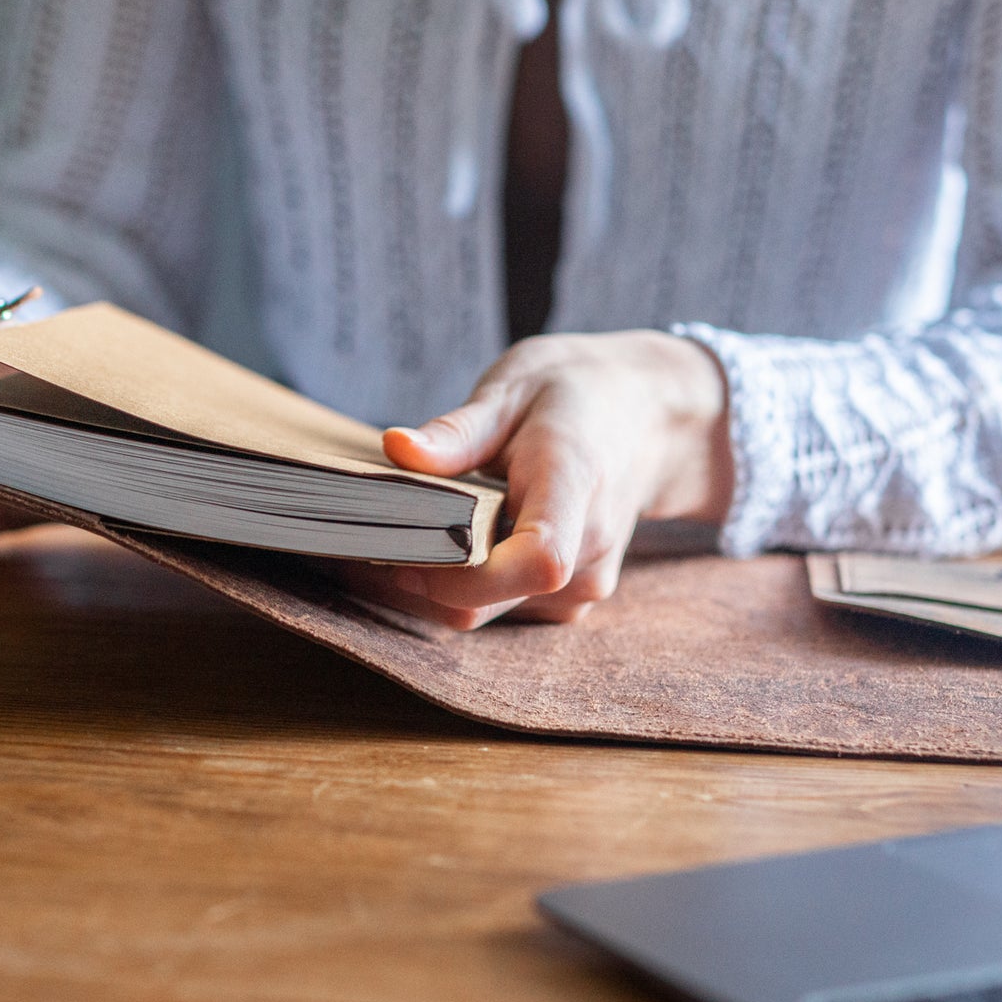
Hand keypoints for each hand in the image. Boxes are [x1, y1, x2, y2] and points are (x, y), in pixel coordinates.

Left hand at [346, 330, 733, 629]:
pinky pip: (494, 611)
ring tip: (391, 530)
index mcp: (575, 487)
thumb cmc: (576, 396)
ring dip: (424, 584)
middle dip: (408, 576)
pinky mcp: (566, 600)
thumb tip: (396, 447)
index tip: (397, 548)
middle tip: (352, 532)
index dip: (464, 572)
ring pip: (478, 613)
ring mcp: (581, 584)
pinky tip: (433, 543)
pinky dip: (452, 586)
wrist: (649, 419)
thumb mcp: (514, 388)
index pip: (539, 558)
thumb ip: (458, 430)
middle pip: (484, 599)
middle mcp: (586, 550)